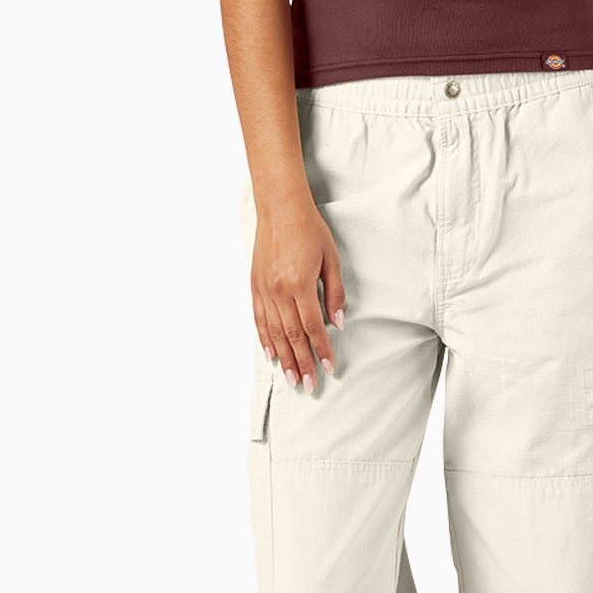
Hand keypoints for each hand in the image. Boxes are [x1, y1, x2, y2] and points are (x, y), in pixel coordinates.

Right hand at [252, 192, 343, 390]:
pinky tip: (271, 354)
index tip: (328, 367)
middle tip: (308, 384)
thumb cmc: (309, 229)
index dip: (321, 349)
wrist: (280, 208)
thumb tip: (337, 322)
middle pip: (292, 336)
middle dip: (302, 362)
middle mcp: (279, 291)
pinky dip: (264, 338)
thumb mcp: (331, 259)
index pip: (312, 326)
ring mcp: (264, 289)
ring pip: (274, 332)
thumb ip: (335, 292)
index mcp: (300, 284)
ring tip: (291, 377)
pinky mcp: (255, 285)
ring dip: (284, 357)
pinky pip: (259, 318)